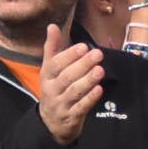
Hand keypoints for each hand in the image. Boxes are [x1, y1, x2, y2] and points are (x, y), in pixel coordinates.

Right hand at [35, 25, 104, 144]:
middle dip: (82, 65)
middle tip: (98, 54)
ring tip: (100, 70)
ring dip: (87, 81)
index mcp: (47, 76)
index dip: (69, 55)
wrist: (50, 122)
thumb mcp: (50, 69)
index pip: (55, 64)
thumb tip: (52, 26)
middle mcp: (52, 90)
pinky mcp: (71, 117)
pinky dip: (90, 99)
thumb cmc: (54, 88)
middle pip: (66, 77)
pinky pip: (80, 108)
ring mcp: (61, 105)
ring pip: (74, 92)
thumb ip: (52, 48)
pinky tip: (99, 89)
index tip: (83, 46)